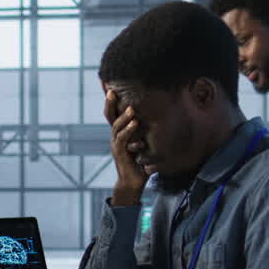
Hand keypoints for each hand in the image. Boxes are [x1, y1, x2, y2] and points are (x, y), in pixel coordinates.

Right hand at [104, 89, 146, 206]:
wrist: (133, 182)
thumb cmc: (140, 161)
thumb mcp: (144, 143)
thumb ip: (145, 132)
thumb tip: (159, 116)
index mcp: (120, 132)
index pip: (113, 113)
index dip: (110, 101)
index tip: (109, 86)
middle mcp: (115, 136)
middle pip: (110, 116)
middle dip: (110, 103)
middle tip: (113, 91)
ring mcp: (116, 144)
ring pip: (116, 127)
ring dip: (124, 117)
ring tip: (131, 109)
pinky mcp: (120, 153)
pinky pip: (122, 140)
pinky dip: (128, 131)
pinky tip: (135, 123)